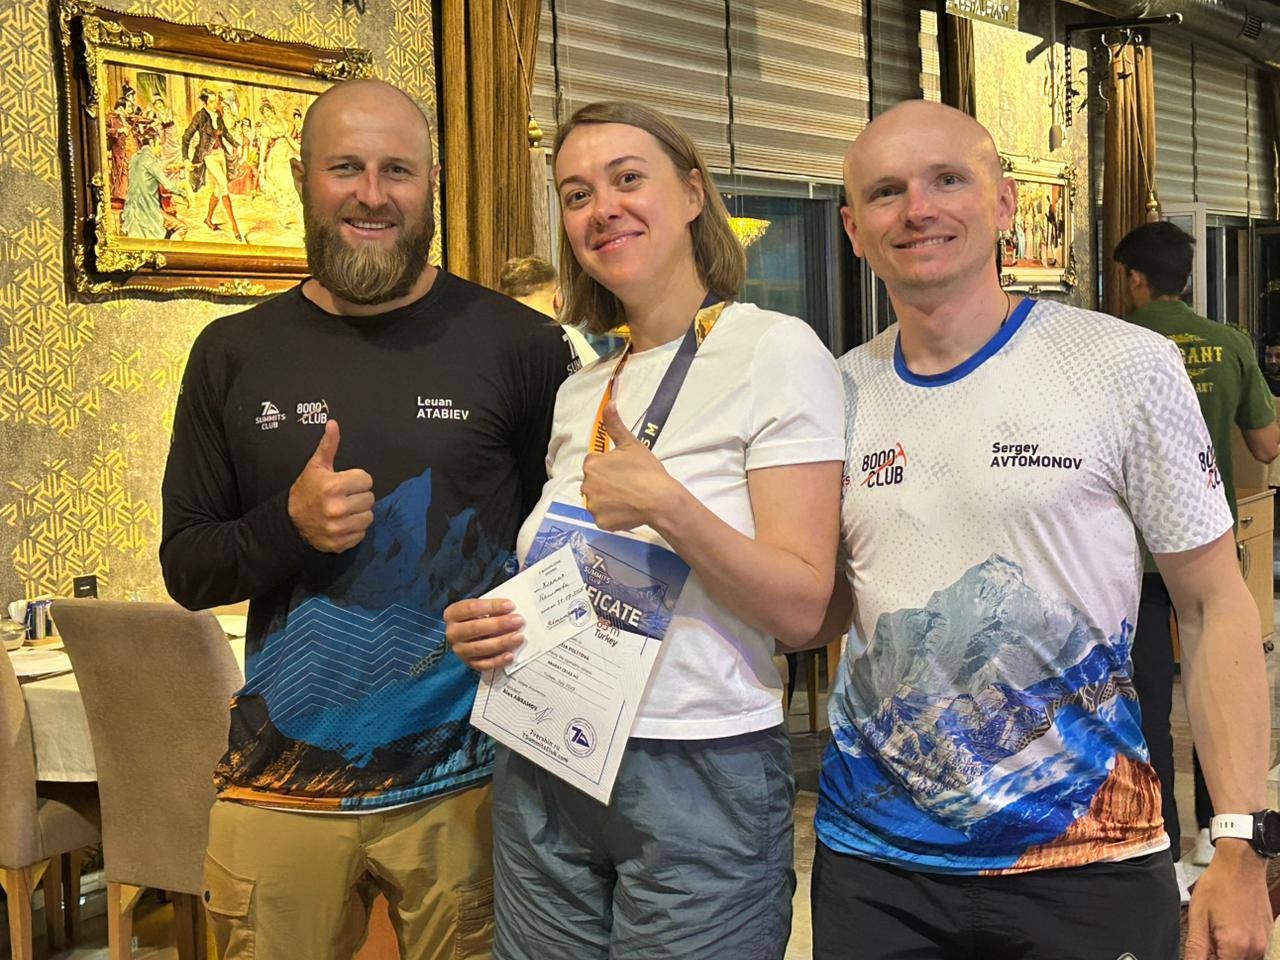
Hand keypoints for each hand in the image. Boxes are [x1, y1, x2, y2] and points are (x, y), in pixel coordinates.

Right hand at [287, 419, 374, 552]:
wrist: (290, 520)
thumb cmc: (306, 490)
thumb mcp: (316, 466)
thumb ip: (328, 445)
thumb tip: (333, 423)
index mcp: (333, 486)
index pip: (367, 480)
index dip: (357, 480)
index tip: (345, 483)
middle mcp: (337, 508)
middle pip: (370, 499)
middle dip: (359, 496)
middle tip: (344, 497)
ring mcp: (338, 528)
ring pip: (368, 517)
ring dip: (359, 513)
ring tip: (344, 510)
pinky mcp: (339, 543)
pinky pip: (361, 534)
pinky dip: (354, 529)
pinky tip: (342, 523)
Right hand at [444, 597, 524, 670]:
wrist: (467, 633)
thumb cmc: (476, 616)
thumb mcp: (480, 607)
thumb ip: (492, 608)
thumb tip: (511, 611)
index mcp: (452, 614)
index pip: (471, 608)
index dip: (492, 606)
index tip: (510, 606)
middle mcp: (453, 633)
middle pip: (475, 628)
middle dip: (499, 624)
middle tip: (517, 621)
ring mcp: (460, 650)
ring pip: (480, 647)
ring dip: (502, 642)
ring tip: (518, 637)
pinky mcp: (469, 663)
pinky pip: (484, 664)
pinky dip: (498, 660)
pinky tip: (510, 655)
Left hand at [580, 402, 680, 531]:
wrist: (660, 500)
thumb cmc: (646, 470)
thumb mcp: (631, 444)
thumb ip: (615, 425)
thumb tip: (609, 403)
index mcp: (592, 464)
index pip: (594, 463)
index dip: (609, 466)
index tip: (624, 470)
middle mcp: (587, 485)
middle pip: (593, 482)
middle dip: (606, 483)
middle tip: (628, 484)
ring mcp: (593, 506)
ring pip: (597, 500)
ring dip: (608, 499)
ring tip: (628, 497)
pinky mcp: (601, 522)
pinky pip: (603, 517)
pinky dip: (612, 515)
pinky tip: (627, 510)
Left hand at [1185, 841, 1270, 959]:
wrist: (1241, 864)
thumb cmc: (1218, 884)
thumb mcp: (1198, 916)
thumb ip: (1196, 947)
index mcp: (1235, 945)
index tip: (1201, 951)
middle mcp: (1255, 948)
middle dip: (1217, 956)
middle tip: (1207, 939)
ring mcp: (1264, 942)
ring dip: (1227, 953)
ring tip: (1216, 931)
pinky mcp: (1267, 936)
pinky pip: (1252, 951)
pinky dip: (1238, 946)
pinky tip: (1228, 928)